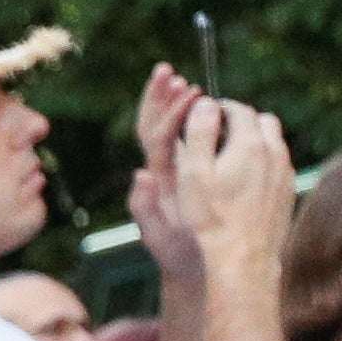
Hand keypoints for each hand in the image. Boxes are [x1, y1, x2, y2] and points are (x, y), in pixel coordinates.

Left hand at [129, 62, 204, 271]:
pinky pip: (186, 141)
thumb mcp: (158, 235)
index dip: (169, 111)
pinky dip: (193, 121)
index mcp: (158, 178)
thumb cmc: (179, 254)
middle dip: (159, 97)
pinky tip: (205, 105)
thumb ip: (144, 208)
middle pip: (154, 125)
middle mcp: (162, 170)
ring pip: (167, 130)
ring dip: (170, 103)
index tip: (187, 88)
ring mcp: (175, 171)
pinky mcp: (189, 174)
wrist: (193, 269)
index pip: (157, 136)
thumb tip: (136, 175)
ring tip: (180, 78)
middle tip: (166, 70)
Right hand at [184, 95, 297, 287]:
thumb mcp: (193, 172)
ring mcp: (285, 172)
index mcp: (250, 143)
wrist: (243, 255)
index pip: (239, 109)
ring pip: (274, 142)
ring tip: (230, 157)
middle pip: (263, 121)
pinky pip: (278, 165)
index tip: (205, 115)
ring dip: (254, 141)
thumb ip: (199, 132)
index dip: (220, 108)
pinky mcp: (289, 190)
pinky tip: (243, 181)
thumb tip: (205, 102)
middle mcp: (274, 152)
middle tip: (219, 133)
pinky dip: (263, 162)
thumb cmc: (211, 216)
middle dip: (242, 121)